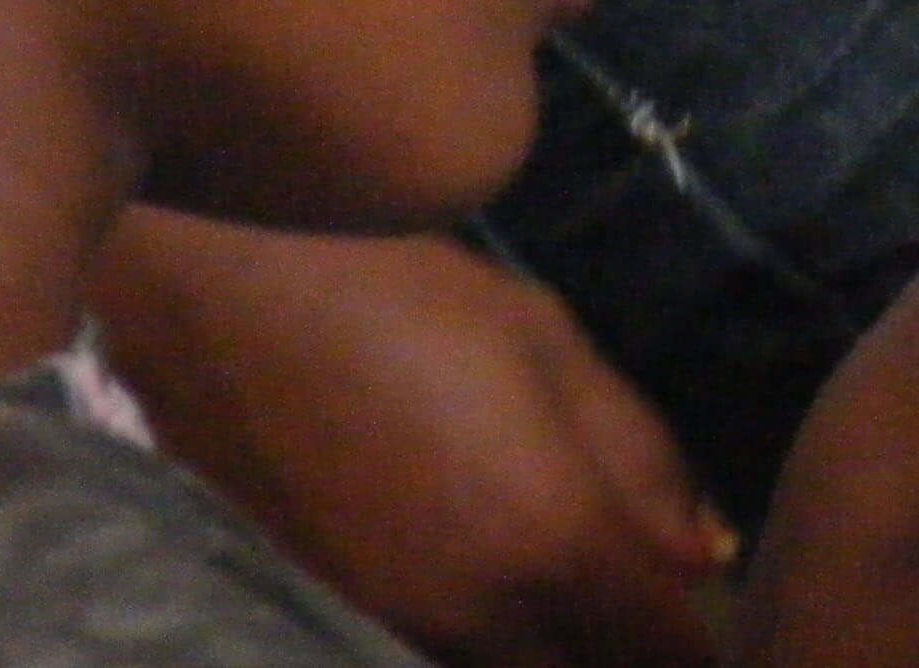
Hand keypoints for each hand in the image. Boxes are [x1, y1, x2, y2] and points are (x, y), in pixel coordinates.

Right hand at [92, 212, 729, 667]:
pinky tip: (467, 585)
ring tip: (552, 592)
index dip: (700, 641)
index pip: (666, 653)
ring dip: (541, 647)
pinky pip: (418, 661)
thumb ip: (639, 458)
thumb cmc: (396, 288)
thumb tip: (698, 553)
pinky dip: (468, 642)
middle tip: (628, 602)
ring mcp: (383, 635)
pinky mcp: (313, 628)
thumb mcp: (548, 343)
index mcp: (551, 539)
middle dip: (620, 652)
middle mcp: (473, 618)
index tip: (705, 615)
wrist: (214, 291)